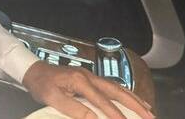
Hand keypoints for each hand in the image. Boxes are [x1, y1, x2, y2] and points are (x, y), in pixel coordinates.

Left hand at [22, 62, 153, 118]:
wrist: (34, 70)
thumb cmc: (42, 85)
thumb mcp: (53, 98)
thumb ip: (73, 108)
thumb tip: (93, 118)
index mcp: (80, 80)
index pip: (102, 101)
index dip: (116, 114)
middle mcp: (89, 76)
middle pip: (117, 91)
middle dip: (135, 104)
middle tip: (150, 116)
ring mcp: (91, 75)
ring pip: (117, 87)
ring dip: (133, 99)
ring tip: (149, 110)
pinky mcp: (90, 78)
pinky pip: (111, 86)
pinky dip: (125, 94)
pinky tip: (132, 99)